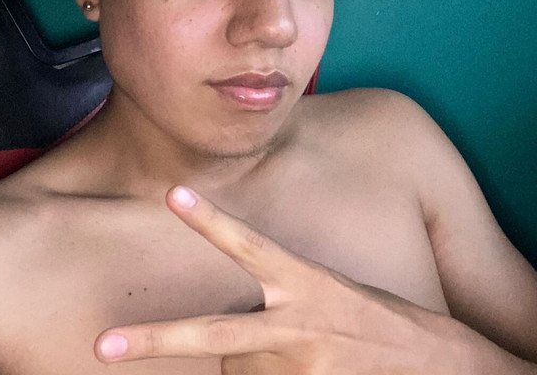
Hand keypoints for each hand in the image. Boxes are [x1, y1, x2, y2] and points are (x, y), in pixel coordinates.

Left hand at [94, 186, 465, 372]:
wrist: (447, 370)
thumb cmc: (387, 324)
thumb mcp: (337, 293)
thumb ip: (287, 301)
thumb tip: (238, 340)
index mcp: (310, 281)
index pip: (250, 245)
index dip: (211, 220)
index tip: (174, 193)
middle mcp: (301, 323)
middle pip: (218, 335)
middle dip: (157, 340)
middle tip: (103, 344)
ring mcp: (304, 366)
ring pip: (241, 371)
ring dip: (254, 369)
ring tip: (304, 359)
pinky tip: (306, 372)